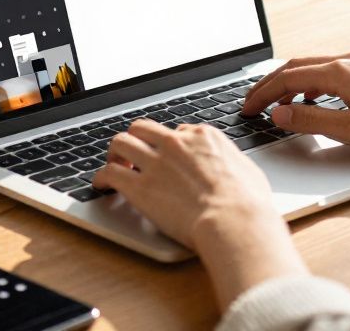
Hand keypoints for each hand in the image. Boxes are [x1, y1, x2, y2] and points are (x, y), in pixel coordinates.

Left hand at [92, 120, 306, 306]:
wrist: (233, 220)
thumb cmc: (247, 202)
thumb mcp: (247, 170)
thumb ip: (230, 162)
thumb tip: (228, 165)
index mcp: (203, 137)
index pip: (178, 131)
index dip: (170, 145)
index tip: (167, 156)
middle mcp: (175, 143)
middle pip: (143, 128)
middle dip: (136, 139)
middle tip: (133, 153)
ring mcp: (155, 163)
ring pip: (121, 143)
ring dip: (115, 153)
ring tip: (113, 164)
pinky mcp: (139, 187)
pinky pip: (110, 173)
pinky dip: (102, 178)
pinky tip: (101, 185)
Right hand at [243, 52, 349, 154]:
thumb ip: (311, 121)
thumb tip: (278, 116)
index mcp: (338, 72)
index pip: (286, 78)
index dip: (261, 94)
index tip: (246, 108)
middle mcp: (348, 60)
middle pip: (296, 67)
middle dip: (270, 85)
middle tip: (254, 104)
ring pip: (314, 67)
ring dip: (291, 85)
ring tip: (280, 107)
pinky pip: (331, 71)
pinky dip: (312, 84)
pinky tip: (317, 102)